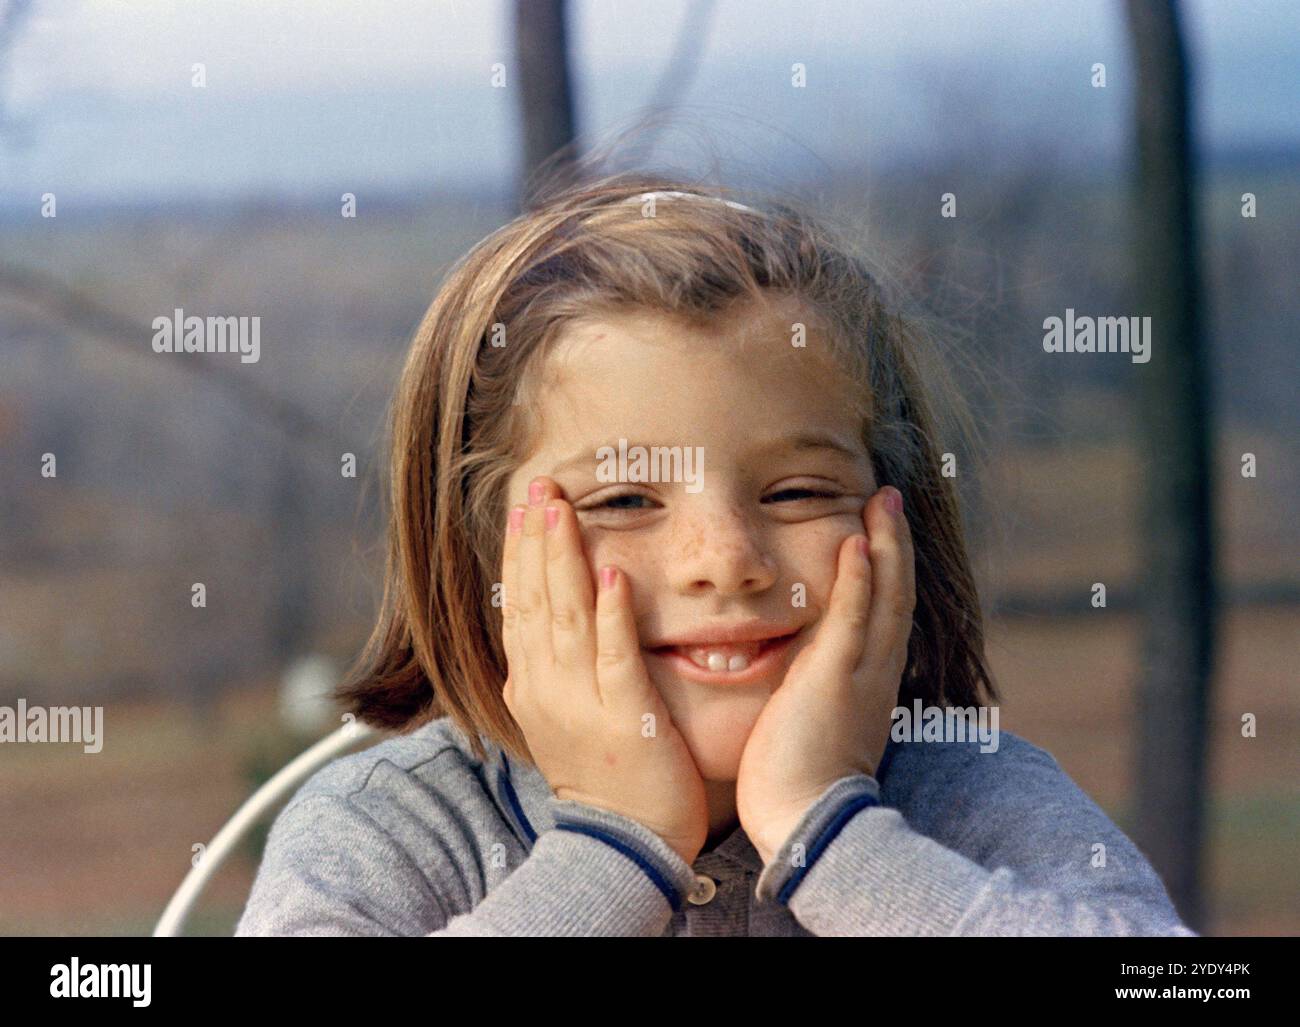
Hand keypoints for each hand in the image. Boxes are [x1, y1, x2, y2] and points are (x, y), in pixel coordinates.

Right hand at [501, 476, 709, 866]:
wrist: (622, 844)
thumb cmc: (603, 777)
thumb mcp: (559, 718)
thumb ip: (552, 668)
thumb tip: (543, 623)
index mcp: (530, 685)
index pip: (518, 605)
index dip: (521, 552)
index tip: (526, 507)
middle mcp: (546, 687)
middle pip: (535, 598)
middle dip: (536, 538)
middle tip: (541, 485)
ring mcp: (582, 700)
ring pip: (567, 616)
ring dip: (563, 558)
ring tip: (563, 509)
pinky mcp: (625, 715)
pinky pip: (615, 655)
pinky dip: (612, 613)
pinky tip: (613, 573)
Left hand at [735, 485, 914, 865]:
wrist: (806, 824)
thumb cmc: (797, 785)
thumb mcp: (810, 728)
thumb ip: (809, 696)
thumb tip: (797, 683)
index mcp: (867, 684)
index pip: (882, 615)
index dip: (884, 572)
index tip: (877, 535)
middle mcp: (874, 673)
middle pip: (895, 594)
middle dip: (894, 544)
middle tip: (890, 499)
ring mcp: (860, 674)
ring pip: (885, 596)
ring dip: (885, 544)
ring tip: (883, 501)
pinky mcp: (836, 679)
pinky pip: (854, 618)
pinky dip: (860, 579)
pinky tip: (857, 541)